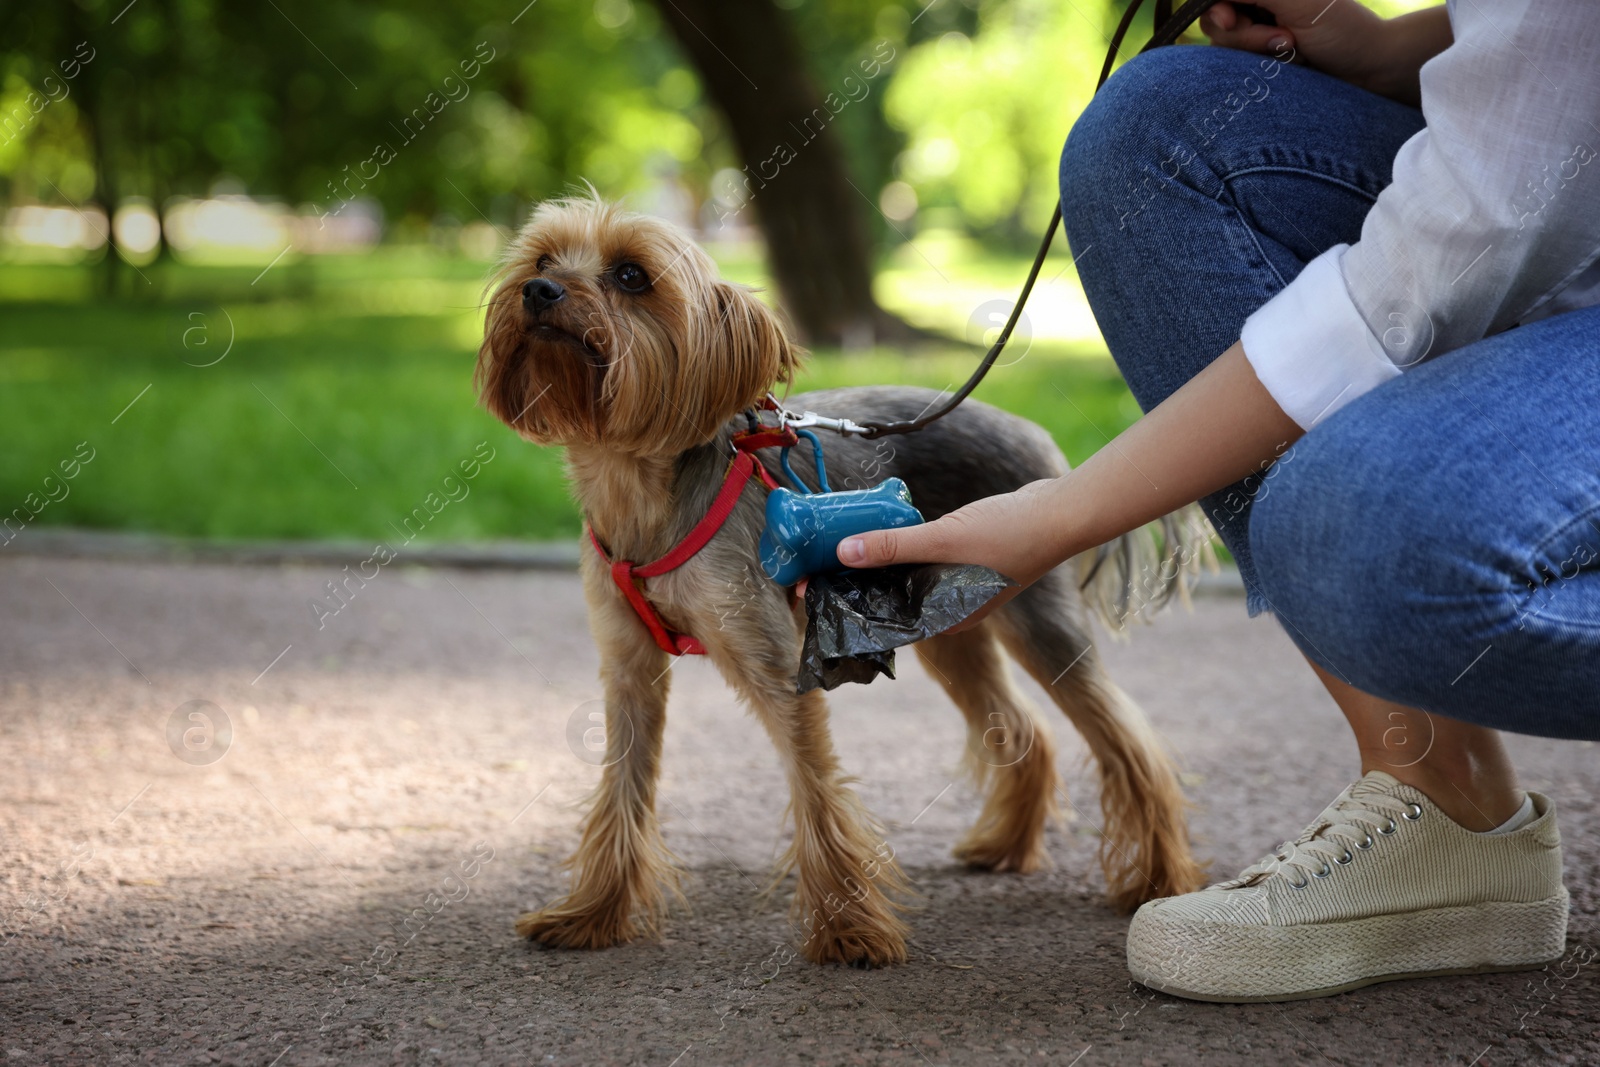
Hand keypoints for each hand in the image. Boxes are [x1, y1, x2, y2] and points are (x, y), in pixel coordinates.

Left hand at [836, 478, 1080, 630]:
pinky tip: (879, 533)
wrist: (1058, 513)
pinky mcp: (961, 559)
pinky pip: (921, 558)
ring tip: (839, 547)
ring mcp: (956, 583)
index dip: (852, 607)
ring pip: (905, 576)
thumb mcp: (943, 540)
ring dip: (877, 563)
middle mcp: (948, 607)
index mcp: (945, 619)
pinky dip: (901, 548)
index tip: (818, 592)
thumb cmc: (1008, 536)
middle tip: (819, 565)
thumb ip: (893, 547)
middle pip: (892, 598)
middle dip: (858, 582)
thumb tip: (844, 552)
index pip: (887, 621)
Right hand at [1200, 1, 1449, 105]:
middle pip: (1214, 18)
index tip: (1230, 21)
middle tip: (1283, 39)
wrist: (1369, 69)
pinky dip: (1261, 66)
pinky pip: (1237, 66)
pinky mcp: (1261, 59)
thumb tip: (1213, 1)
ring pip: (1224, 44)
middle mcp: (1258, 3)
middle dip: (1244, 33)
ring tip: (1292, 50)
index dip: (1216, 8)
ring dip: (1257, 50)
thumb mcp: (1295, 0)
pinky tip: (1289, 61)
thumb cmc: (1341, 29)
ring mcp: (1257, 31)